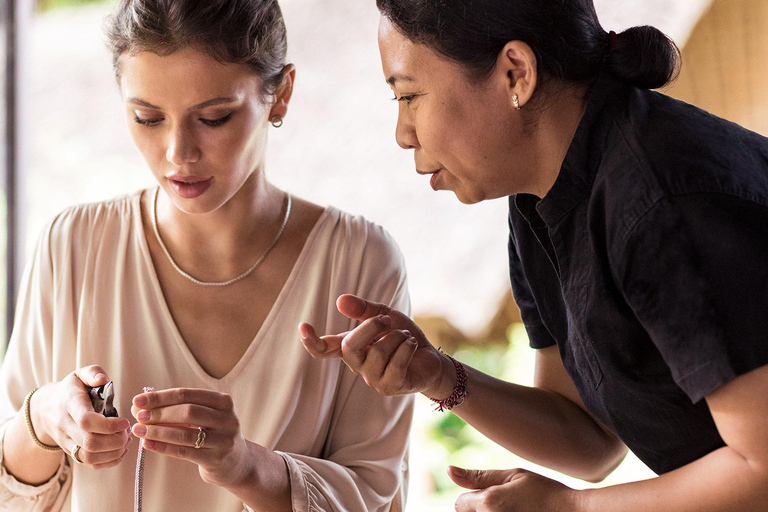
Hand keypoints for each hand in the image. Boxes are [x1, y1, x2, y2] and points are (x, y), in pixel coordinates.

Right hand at [33, 365, 131, 468]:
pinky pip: (89, 463)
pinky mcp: (72, 452)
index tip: (125, 422)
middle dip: (115, 440)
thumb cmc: (70, 390)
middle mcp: (66, 426)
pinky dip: (109, 461)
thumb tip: (104, 379)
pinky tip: (121, 450)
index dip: (108, 425)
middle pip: (90, 442)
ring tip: (126, 440)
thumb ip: (93, 373)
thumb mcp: (79, 375)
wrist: (46, 409)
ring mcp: (67, 441)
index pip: (86, 420)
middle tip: (128, 431)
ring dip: (114, 452)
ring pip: (89, 457)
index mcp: (69, 404)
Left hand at [131, 388, 249, 486]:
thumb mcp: (205, 417)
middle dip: (159, 413)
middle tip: (139, 416)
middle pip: (188, 411)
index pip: (187, 394)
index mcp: (223, 401)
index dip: (161, 396)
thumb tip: (140, 406)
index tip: (138, 400)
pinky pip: (184, 452)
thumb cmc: (214, 435)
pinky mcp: (216, 459)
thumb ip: (178, 410)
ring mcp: (223, 439)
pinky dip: (163, 447)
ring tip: (139, 431)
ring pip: (184, 433)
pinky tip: (148, 444)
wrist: (237, 462)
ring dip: (158, 431)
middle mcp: (227, 418)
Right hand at [299, 294, 454, 397]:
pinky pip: (396, 364)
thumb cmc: (403, 337)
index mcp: (351, 348)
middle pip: (350, 346)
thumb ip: (364, 310)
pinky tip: (412, 345)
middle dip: (371, 327)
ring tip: (406, 337)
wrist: (430, 358)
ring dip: (397, 337)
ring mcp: (373, 379)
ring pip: (378, 352)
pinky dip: (407, 348)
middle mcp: (358, 365)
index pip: (325, 349)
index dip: (312, 341)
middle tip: (387, 320)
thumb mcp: (385, 316)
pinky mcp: (390, 387)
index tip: (303, 326)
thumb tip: (340, 301)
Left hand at [450, 466, 578, 511]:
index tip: (496, 494)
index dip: (475, 497)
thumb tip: (449, 470)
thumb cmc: (543, 491)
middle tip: (508, 504)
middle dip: (481, 509)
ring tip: (515, 510)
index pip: (460, 504)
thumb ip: (479, 476)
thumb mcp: (512, 475)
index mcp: (488, 502)